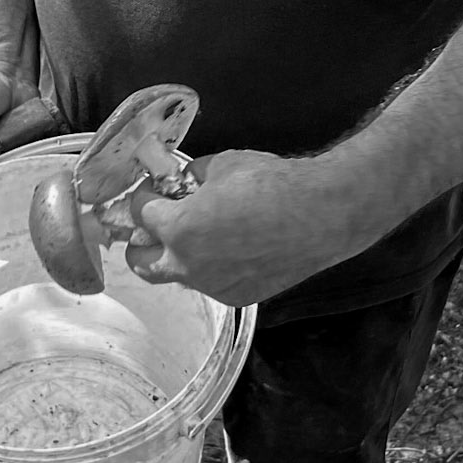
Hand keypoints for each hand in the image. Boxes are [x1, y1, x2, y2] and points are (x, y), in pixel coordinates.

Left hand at [124, 149, 351, 304]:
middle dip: (142, 241)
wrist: (321, 214)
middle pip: (141, 263)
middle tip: (155, 224)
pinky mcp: (239, 296)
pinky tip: (232, 246)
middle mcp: (190, 265)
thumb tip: (185, 181)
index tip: (154, 190)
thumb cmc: (274, 185)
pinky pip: (210, 283)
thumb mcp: (223, 165)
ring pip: (177, 275)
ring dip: (177, 255)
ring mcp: (214, 285)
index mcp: (179, 229)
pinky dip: (210, 266)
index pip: (140, 214)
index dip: (145, 197)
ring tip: (200, 233)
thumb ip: (193, 177)